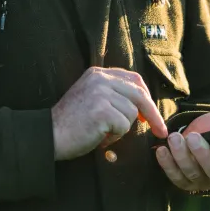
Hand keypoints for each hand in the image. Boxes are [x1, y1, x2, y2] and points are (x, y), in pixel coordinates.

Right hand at [51, 66, 168, 160]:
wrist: (49, 134)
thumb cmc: (71, 122)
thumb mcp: (91, 97)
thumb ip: (112, 94)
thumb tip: (143, 107)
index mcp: (98, 73)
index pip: (134, 79)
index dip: (147, 97)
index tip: (152, 114)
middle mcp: (100, 78)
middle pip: (139, 94)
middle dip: (153, 114)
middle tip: (160, 130)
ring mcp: (100, 93)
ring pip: (132, 113)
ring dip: (122, 128)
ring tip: (103, 132)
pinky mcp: (102, 110)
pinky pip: (124, 125)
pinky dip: (115, 136)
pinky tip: (100, 137)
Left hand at [155, 110, 209, 193]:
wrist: (201, 133)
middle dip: (202, 154)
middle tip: (192, 137)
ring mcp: (204, 180)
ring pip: (193, 173)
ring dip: (181, 156)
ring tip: (174, 138)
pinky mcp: (186, 182)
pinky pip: (176, 177)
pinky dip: (167, 164)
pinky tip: (161, 150)